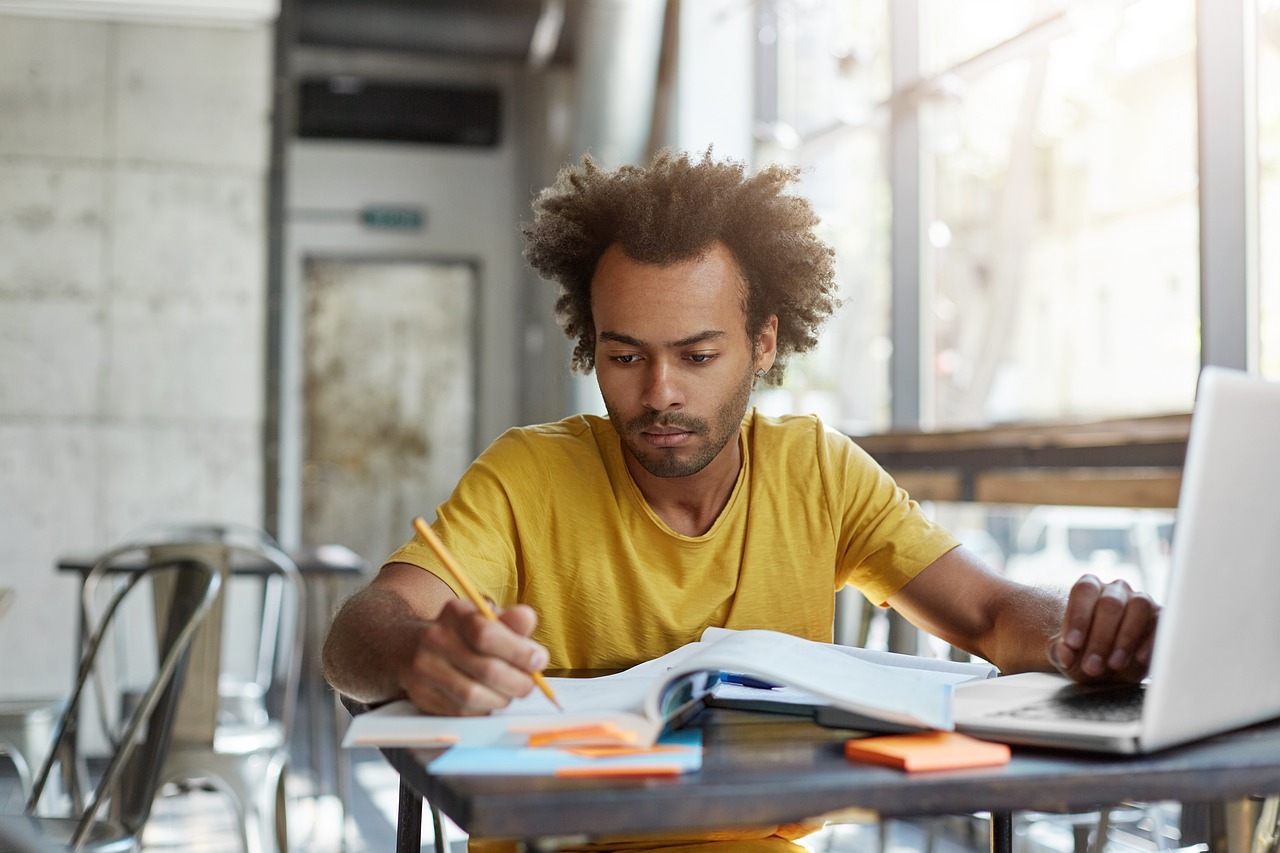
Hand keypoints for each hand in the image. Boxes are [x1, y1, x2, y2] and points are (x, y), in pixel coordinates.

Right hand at [398, 598, 550, 715]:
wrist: (410, 646)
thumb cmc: (463, 633)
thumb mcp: (486, 618)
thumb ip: (511, 622)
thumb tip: (528, 618)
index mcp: (455, 613)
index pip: (486, 633)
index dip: (518, 651)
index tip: (539, 660)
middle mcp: (434, 639)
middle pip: (485, 670)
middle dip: (518, 681)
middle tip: (530, 684)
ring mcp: (424, 669)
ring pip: (473, 695)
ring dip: (502, 698)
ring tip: (510, 691)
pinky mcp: (421, 695)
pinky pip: (461, 711)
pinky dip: (483, 708)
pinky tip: (489, 699)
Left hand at [1048, 575, 1158, 683]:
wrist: (1109, 665)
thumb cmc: (1085, 653)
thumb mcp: (1067, 655)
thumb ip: (1059, 652)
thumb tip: (1064, 653)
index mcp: (1089, 588)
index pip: (1083, 591)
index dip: (1078, 617)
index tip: (1072, 644)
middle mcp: (1115, 590)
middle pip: (1110, 604)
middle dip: (1100, 638)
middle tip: (1092, 666)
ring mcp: (1141, 601)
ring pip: (1138, 607)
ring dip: (1126, 638)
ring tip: (1114, 664)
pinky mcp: (1161, 619)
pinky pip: (1162, 622)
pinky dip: (1152, 640)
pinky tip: (1140, 659)